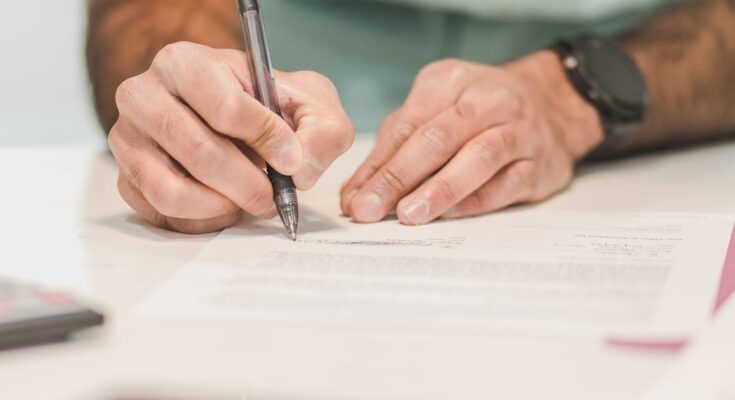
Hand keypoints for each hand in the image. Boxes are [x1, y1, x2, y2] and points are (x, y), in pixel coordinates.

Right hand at [110, 42, 353, 233]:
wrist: (232, 119)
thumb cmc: (267, 107)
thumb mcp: (309, 103)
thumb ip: (320, 130)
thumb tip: (298, 169)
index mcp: (185, 63)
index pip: (223, 105)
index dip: (264, 138)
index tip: (290, 159)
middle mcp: (143, 96)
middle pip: (198, 152)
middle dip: (248, 184)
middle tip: (274, 196)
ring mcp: (128, 140)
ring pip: (172, 190)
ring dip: (223, 206)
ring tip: (248, 200)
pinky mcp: (127, 180)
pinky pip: (163, 214)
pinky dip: (204, 220)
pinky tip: (226, 206)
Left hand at [341, 51, 603, 224]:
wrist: (552, 104)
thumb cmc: (478, 112)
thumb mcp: (434, 110)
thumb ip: (394, 148)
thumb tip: (356, 195)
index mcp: (450, 80)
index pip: (407, 125)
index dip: (377, 164)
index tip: (355, 198)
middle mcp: (487, 100)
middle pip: (437, 138)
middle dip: (398, 178)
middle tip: (371, 210)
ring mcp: (519, 130)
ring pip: (478, 158)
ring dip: (439, 190)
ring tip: (409, 215)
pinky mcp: (540, 162)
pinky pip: (507, 183)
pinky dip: (477, 201)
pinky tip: (451, 215)